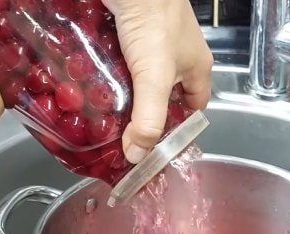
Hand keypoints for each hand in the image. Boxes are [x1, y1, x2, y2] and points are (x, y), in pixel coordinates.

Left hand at [102, 0, 212, 162]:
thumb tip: (137, 157)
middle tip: (121, 132)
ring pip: (140, 75)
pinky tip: (92, 79)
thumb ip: (147, 120)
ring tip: (102, 111)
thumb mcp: (153, 79)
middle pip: (163, 94)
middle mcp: (178, 54)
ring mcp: (155, 40)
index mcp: (197, 68)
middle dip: (143, 112)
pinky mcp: (132, 28)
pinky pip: (122, 56)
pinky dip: (109, 68)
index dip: (177, 128)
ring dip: (123, 91)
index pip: (193, 109)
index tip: (154, 144)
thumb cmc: (155, 22)